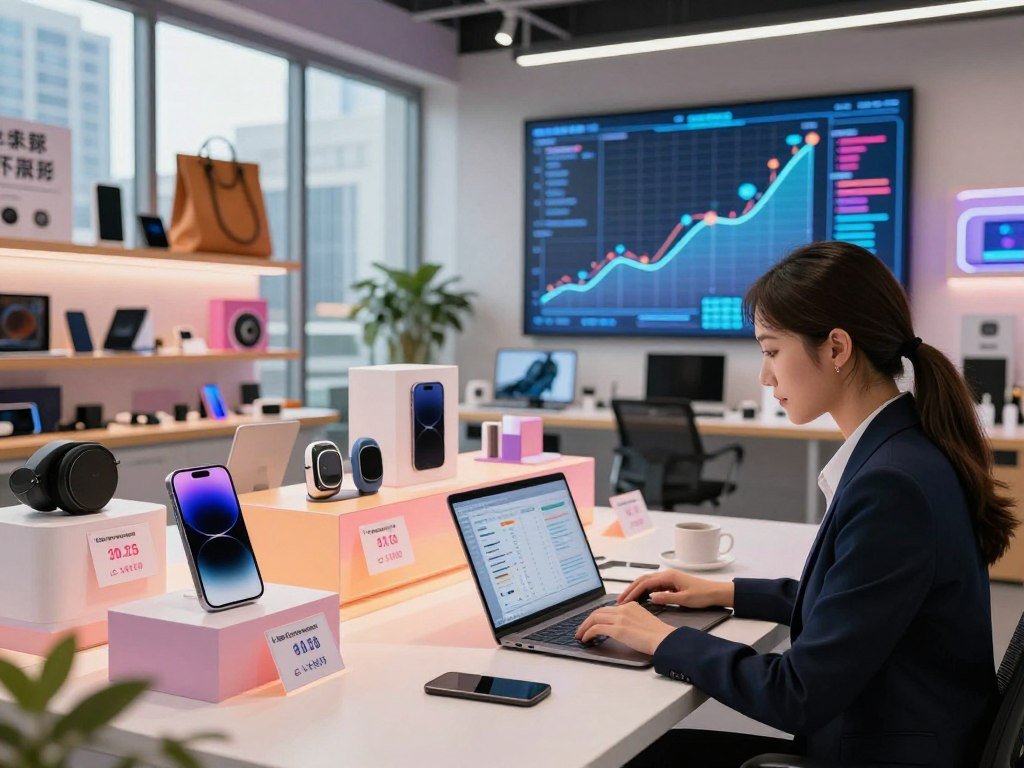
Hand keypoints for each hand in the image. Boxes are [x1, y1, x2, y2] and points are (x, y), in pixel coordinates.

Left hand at [574, 602, 675, 655]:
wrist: (664, 639)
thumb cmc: (658, 635)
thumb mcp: (644, 620)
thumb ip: (632, 619)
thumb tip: (622, 626)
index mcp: (630, 606)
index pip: (608, 608)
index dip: (597, 615)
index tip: (592, 622)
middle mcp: (624, 609)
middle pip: (598, 611)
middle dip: (587, 620)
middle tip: (581, 628)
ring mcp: (620, 619)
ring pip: (594, 618)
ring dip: (584, 627)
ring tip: (580, 634)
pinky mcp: (618, 629)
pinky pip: (596, 628)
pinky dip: (588, 633)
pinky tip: (585, 639)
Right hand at [616, 570, 732, 609]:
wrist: (716, 592)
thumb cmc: (703, 595)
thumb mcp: (685, 599)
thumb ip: (666, 598)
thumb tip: (651, 597)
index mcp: (668, 576)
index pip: (645, 583)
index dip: (633, 592)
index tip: (624, 601)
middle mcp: (667, 575)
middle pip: (643, 580)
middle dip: (630, 589)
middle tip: (620, 600)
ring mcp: (669, 578)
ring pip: (647, 582)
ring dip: (636, 590)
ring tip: (627, 600)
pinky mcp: (671, 583)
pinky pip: (654, 586)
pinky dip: (645, 591)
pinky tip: (641, 598)